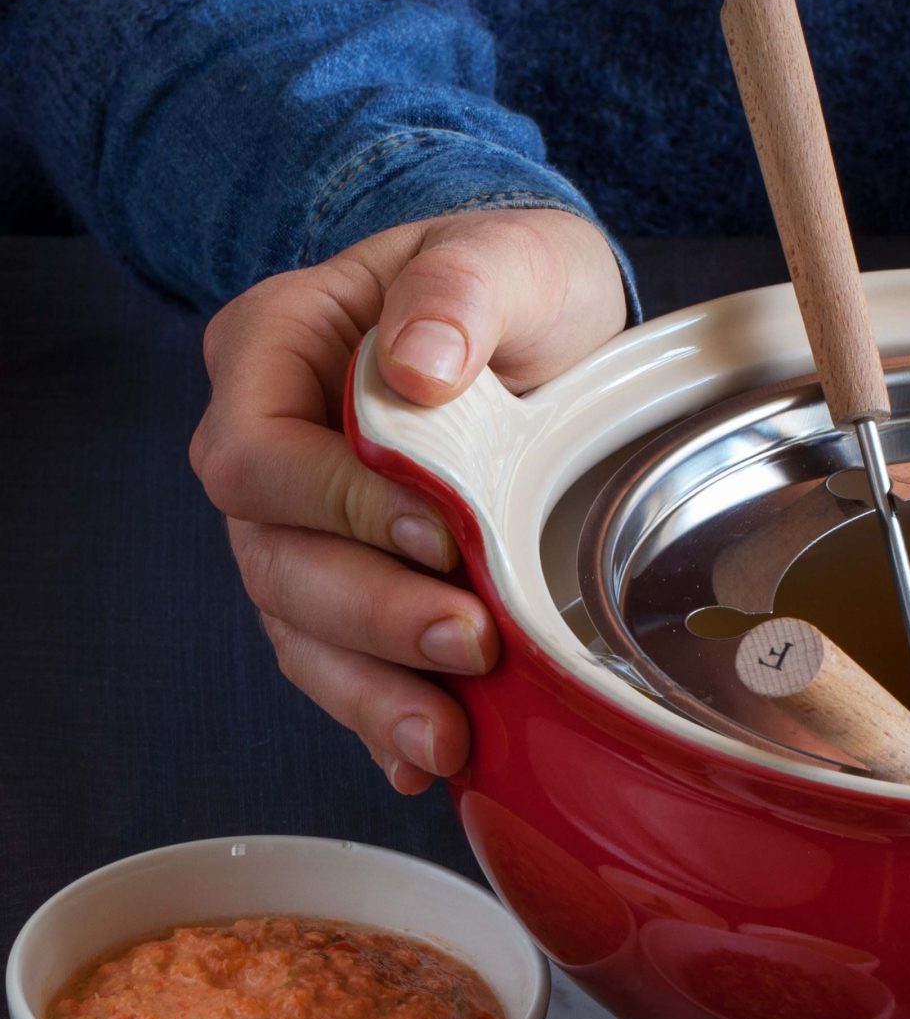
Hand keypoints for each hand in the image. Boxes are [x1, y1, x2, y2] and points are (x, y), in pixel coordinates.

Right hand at [191, 209, 626, 792]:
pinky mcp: (360, 590)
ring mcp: (307, 531)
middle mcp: (272, 454)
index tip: (440, 531)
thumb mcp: (504, 256)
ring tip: (448, 738)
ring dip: (373, 693)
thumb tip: (418, 364)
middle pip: (273, 560)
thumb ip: (459, 291)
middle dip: (369, 615)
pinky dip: (384, 720)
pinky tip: (427, 762)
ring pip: (302, 632)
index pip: (256, 454)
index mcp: (275, 355)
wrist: (546, 328)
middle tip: (471, 641)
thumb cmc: (511, 283)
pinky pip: (347, 669)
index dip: (335, 505)